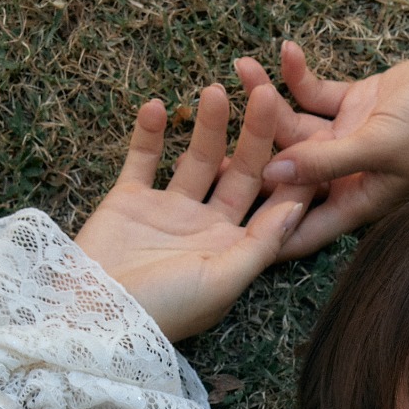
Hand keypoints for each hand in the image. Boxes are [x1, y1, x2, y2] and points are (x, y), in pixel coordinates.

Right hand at [75, 84, 315, 340]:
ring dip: (207, 125)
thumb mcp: (223, 280)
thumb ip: (260, 243)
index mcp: (235, 248)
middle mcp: (207, 226)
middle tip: (265, 93)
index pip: (272, 204)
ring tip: (214, 90)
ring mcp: (168, 211)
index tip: (312, 135)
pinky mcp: (129, 201)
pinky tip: (157, 105)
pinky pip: (142, 159)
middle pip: (239, 172)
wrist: (96, 318)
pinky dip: (148, 133)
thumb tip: (297, 207)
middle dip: (254, 134)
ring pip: (196, 158)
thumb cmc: (168, 308)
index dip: (291, 172)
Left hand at [233, 41, 408, 255]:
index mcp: (354, 201)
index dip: (264, 232)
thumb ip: (324, 161)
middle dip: (254, 151)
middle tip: (212, 124)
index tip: (220, 232)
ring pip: (295, 128)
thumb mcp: (379, 145)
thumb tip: (272, 176)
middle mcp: (347, 177)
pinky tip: (283, 50)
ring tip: (243, 68)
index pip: (301, 229)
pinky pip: (315, 95)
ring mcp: (349, 140)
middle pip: (288, 173)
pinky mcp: (356, 106)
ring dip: (270, 100)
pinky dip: (298, 76)